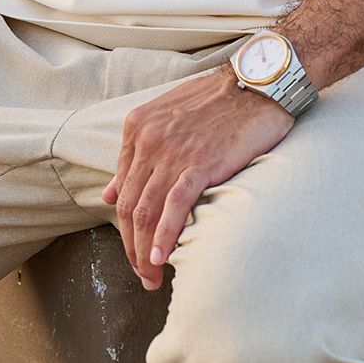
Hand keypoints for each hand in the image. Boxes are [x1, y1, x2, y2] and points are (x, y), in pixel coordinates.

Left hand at [100, 65, 294, 289]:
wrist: (255, 84)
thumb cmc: (214, 102)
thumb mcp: (164, 118)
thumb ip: (135, 154)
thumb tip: (107, 193)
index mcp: (137, 128)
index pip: (121, 189)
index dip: (124, 227)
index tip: (133, 250)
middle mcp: (149, 139)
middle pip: (129, 206)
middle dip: (130, 247)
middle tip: (141, 274)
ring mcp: (173, 152)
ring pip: (147, 211)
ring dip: (144, 252)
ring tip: (150, 277)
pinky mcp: (200, 163)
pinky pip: (175, 206)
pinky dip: (164, 236)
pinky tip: (162, 258)